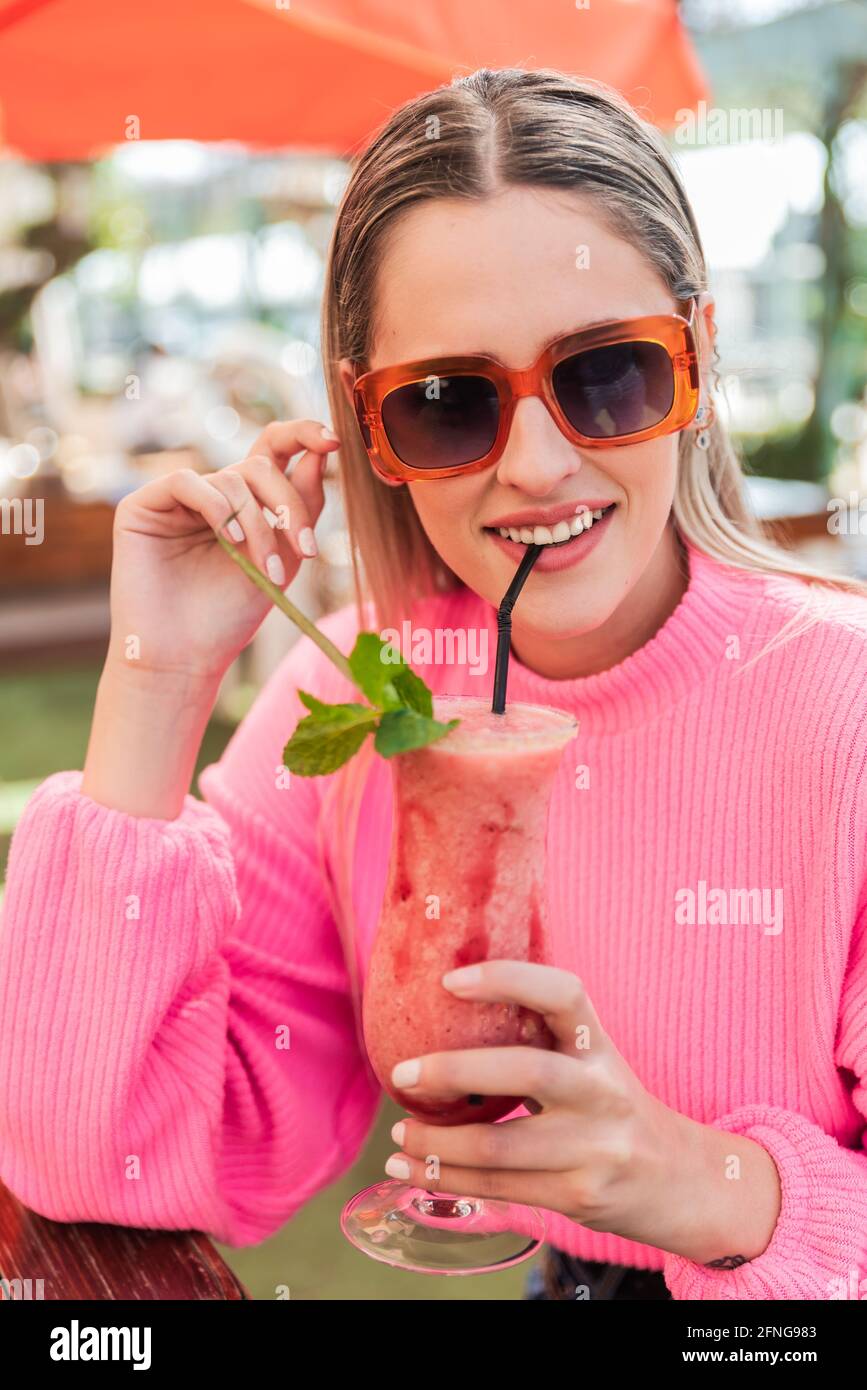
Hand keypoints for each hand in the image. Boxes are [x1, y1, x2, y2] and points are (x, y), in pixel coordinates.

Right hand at [107, 419, 339, 681]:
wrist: (185, 658)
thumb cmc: (230, 617)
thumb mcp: (283, 558)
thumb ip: (301, 506)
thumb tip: (321, 453)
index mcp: (243, 503)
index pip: (273, 451)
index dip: (301, 435)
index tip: (334, 443)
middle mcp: (209, 495)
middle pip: (259, 466)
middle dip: (288, 505)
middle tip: (305, 550)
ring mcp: (175, 499)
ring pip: (230, 480)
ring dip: (257, 525)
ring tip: (264, 570)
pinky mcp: (142, 506)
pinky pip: (187, 482)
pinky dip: (215, 507)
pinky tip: (229, 540)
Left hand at [384, 961, 781, 1264]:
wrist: (679, 1181)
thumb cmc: (610, 1108)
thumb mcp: (590, 1062)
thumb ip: (535, 1041)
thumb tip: (437, 1020)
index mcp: (599, 1045)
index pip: (563, 994)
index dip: (508, 979)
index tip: (451, 981)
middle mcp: (601, 1090)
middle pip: (526, 1073)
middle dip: (453, 1072)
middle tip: (402, 1074)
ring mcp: (594, 1147)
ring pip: (500, 1145)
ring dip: (436, 1144)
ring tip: (398, 1140)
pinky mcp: (579, 1195)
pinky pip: (501, 1187)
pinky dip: (448, 1180)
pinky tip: (412, 1172)